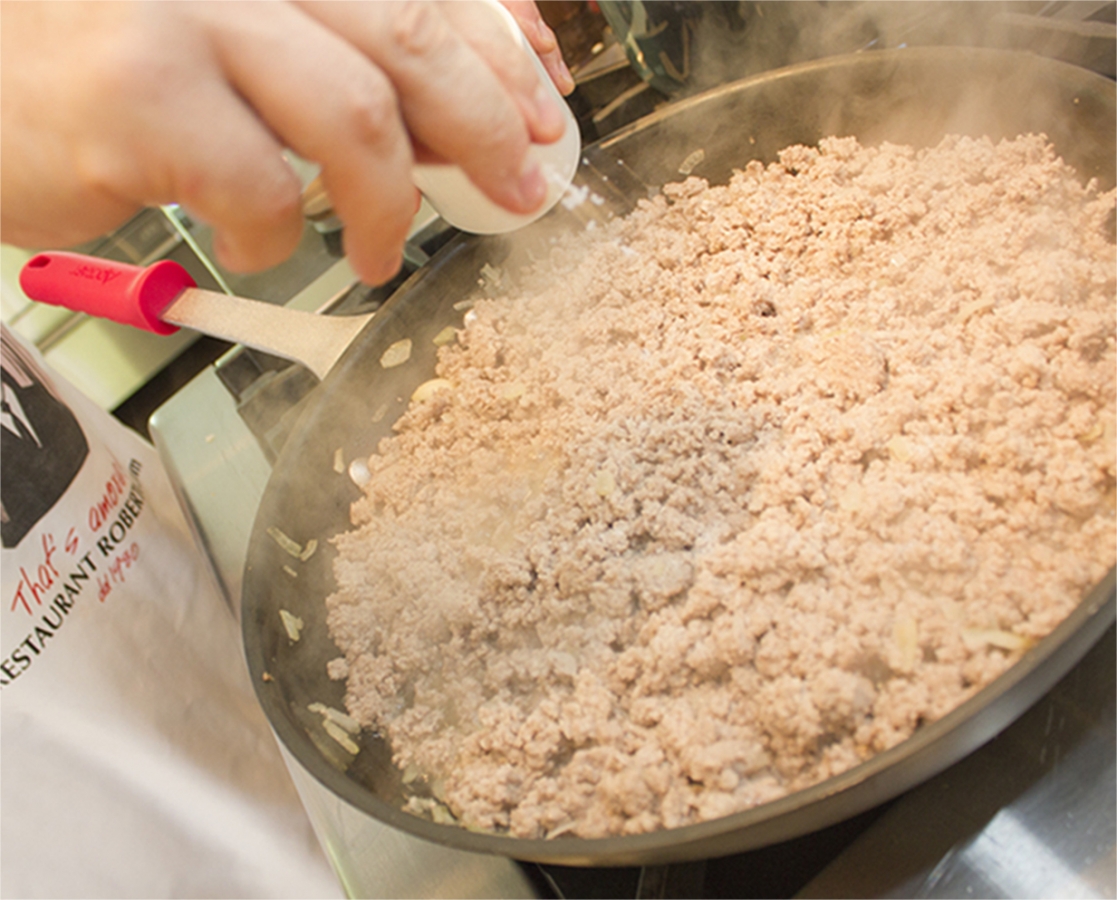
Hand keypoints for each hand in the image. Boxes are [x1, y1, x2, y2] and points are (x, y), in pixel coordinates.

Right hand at [0, 1, 574, 284]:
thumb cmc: (104, 62)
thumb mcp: (233, 32)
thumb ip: (340, 50)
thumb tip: (463, 103)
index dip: (504, 47)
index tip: (544, 107)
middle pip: (411, 36)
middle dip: (487, 124)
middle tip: (516, 186)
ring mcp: (183, 13)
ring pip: (356, 115)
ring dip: (390, 202)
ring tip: (381, 251)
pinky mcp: (139, 93)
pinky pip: (262, 186)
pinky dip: (275, 236)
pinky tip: (255, 243)